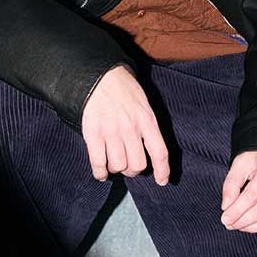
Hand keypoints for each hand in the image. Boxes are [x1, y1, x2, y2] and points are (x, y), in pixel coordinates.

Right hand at [81, 66, 169, 184]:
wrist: (98, 75)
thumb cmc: (123, 89)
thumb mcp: (143, 104)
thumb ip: (147, 125)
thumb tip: (149, 149)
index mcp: (147, 120)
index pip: (159, 153)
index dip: (162, 171)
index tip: (162, 181)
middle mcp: (130, 129)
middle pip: (137, 165)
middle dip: (133, 170)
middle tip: (128, 165)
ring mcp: (111, 132)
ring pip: (118, 166)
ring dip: (116, 169)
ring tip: (113, 162)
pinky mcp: (93, 134)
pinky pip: (99, 163)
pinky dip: (100, 173)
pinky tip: (101, 172)